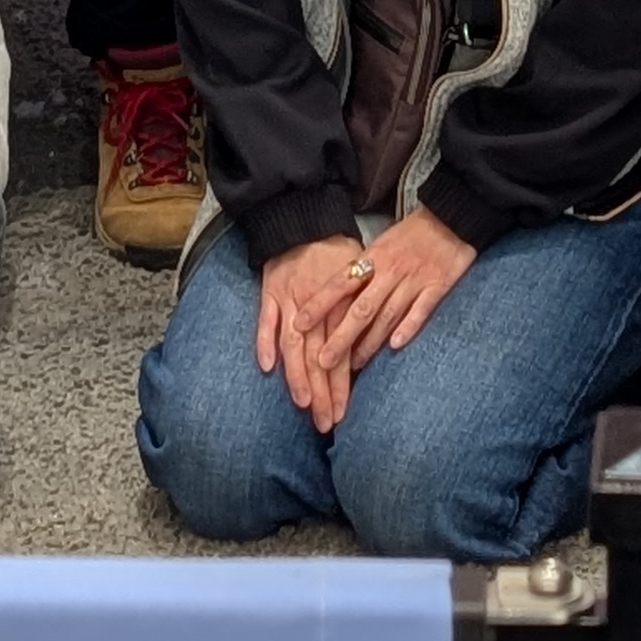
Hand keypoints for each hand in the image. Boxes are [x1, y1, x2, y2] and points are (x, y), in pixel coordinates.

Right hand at [255, 236, 375, 431]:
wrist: (305, 217)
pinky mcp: (269, 291)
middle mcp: (315, 306)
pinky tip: (267, 367)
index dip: (341, 386)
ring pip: (292, 344)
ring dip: (296, 376)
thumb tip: (377, 343)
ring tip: (302, 404)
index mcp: (340, 305)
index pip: (341, 354)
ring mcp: (289, 299)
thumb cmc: (338, 249)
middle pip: (318, 356)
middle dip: (322, 393)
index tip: (343, 414)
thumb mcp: (361, 278)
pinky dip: (264, 341)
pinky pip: (265, 319)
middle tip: (326, 423)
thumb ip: (362, 311)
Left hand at [315, 206, 477, 369]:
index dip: (318, 305)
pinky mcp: (437, 286)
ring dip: (370, 342)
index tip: (298, 325)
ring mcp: (414, 279)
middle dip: (340, 337)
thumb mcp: (381, 245)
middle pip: (360, 308)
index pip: (339, 284)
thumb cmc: (411, 234)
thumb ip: (364, 271)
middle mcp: (389, 270)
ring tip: (354, 365)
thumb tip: (340, 299)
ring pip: (387, 315)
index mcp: (372, 258)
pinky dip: (407, 328)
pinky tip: (395, 346)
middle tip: (323, 361)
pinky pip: (420, 311)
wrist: (449, 216)